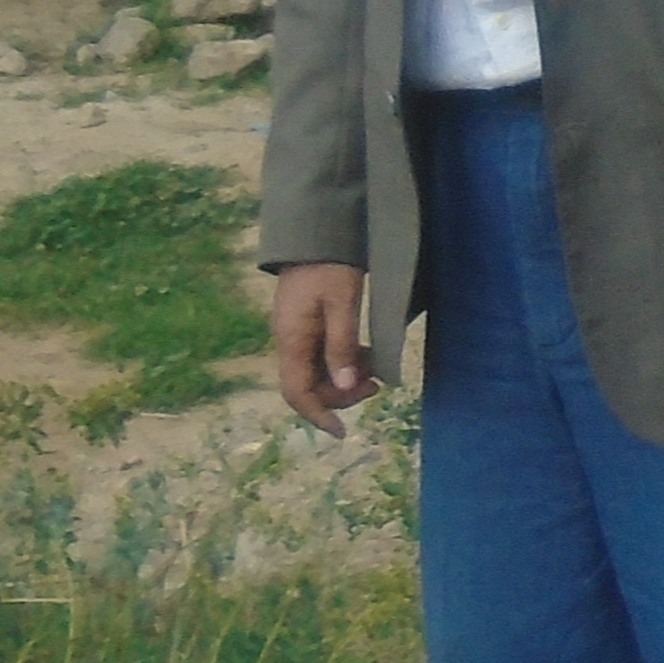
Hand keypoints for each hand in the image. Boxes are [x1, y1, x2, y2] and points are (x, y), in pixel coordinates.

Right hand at [270, 263, 372, 431]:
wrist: (315, 230)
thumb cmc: (330, 264)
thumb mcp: (342, 303)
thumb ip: (342, 345)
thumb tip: (344, 386)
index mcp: (292, 339)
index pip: (297, 393)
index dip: (318, 415)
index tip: (342, 432)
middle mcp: (288, 341)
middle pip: (308, 386)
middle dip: (340, 395)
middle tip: (375, 386)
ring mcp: (296, 332)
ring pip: (316, 372)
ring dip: (344, 379)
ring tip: (375, 372)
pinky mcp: (305, 324)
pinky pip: (321, 355)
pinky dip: (343, 362)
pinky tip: (365, 356)